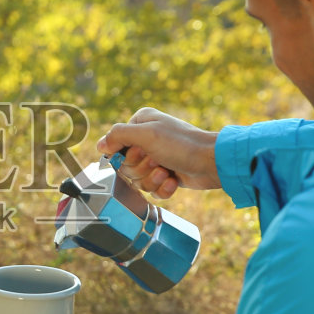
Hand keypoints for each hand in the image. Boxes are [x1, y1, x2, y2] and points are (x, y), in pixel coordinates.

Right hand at [96, 108, 219, 197]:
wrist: (212, 162)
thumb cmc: (182, 144)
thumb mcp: (146, 134)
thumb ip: (118, 135)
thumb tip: (100, 146)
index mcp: (140, 124)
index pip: (115, 147)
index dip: (125, 156)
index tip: (141, 152)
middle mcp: (146, 140)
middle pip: (125, 166)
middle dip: (141, 169)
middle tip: (157, 160)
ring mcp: (156, 159)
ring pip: (137, 180)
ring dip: (152, 179)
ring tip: (167, 171)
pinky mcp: (165, 175)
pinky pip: (152, 190)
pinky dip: (162, 188)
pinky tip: (173, 180)